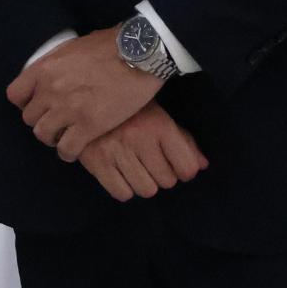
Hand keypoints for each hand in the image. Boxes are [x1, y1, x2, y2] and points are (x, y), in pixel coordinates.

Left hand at [5, 27, 161, 161]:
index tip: (39, 105)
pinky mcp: (89, 126)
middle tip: (56, 122)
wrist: (139, 54)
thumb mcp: (71, 48)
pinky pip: (66, 149)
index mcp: (44, 69)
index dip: (25, 103)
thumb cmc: (109, 46)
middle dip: (41, 121)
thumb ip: (56, 65)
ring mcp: (68, 109)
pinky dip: (68, 152)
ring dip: (53, 138)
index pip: (15, 95)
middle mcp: (50, 90)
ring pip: (43, 135)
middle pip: (29, 118)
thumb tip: (51, 74)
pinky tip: (76, 149)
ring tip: (65, 136)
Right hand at [77, 102, 207, 201]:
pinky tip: (119, 172)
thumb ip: (183, 140)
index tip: (176, 164)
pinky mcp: (97, 162)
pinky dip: (123, 187)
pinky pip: (122, 193)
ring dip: (143, 182)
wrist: (83, 94)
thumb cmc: (127, 107)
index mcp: (159, 125)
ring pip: (146, 190)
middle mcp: (140, 139)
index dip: (184, 170)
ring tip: (135, 167)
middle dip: (162, 175)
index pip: (187, 167)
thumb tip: (202, 165)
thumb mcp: (159, 114)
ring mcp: (117, 152)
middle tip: (150, 162)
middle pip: (167, 181)